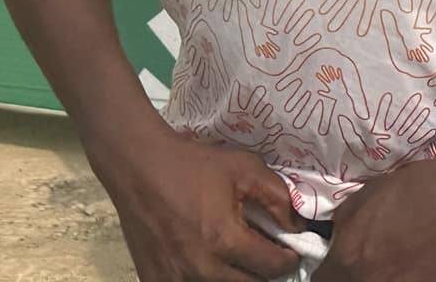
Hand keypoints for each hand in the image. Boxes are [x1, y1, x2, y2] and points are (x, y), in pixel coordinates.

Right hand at [98, 126, 299, 281]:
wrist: (139, 167)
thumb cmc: (192, 165)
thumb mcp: (244, 168)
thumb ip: (278, 197)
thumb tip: (296, 227)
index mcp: (225, 241)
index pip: (272, 267)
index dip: (288, 258)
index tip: (289, 250)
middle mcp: (202, 269)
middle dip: (264, 272)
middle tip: (264, 254)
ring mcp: (175, 280)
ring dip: (236, 277)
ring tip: (236, 256)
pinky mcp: (155, 281)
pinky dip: (205, 279)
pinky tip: (209, 261)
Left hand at [315, 154, 435, 281]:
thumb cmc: (415, 190)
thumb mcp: (366, 195)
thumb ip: (344, 224)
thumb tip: (336, 240)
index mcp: (348, 258)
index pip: (322, 281)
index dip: (331, 271)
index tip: (342, 266)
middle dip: (354, 276)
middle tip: (374, 262)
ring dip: (382, 280)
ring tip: (398, 265)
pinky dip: (411, 281)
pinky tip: (418, 268)